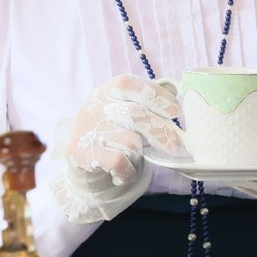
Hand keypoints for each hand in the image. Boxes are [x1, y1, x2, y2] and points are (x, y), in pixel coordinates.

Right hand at [54, 75, 180, 223]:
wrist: (80, 166)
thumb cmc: (112, 137)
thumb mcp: (123, 115)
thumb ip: (144, 109)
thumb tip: (176, 111)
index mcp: (105, 92)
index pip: (128, 84)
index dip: (155, 94)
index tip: (174, 110)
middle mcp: (93, 107)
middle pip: (134, 113)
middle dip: (160, 130)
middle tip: (175, 145)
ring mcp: (86, 130)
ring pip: (129, 140)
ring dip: (139, 153)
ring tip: (134, 158)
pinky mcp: (82, 154)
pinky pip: (119, 161)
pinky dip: (128, 170)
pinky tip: (123, 172)